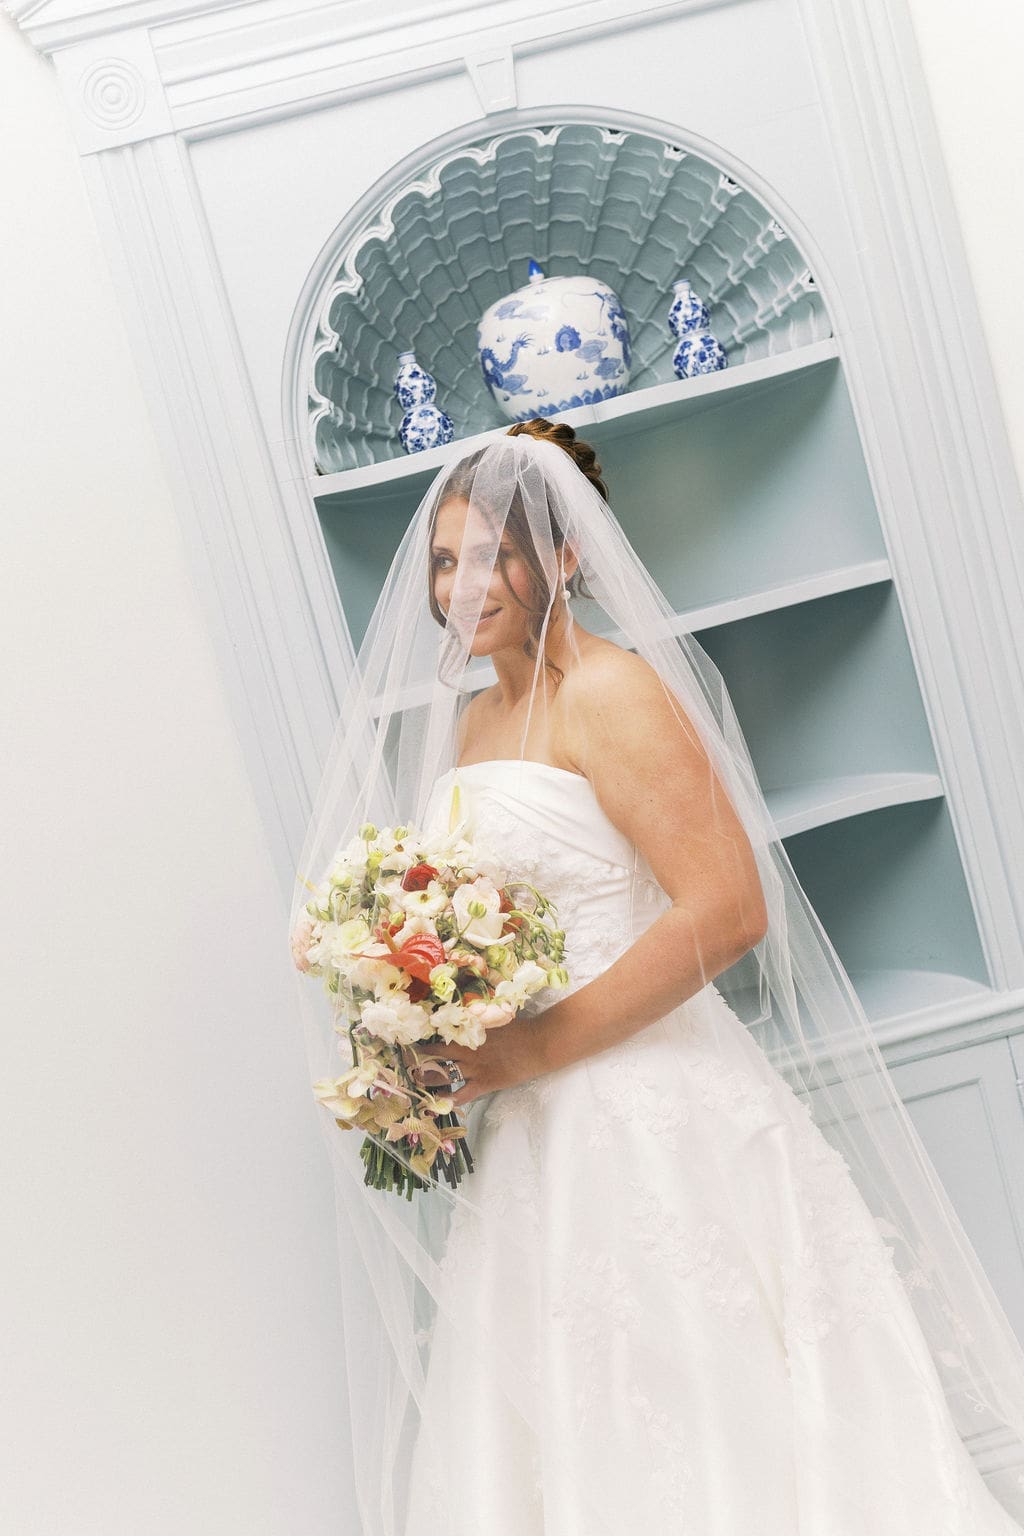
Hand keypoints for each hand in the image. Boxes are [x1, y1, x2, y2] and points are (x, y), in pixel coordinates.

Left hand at [406, 1016, 544, 1109]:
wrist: (537, 1044)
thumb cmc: (519, 1029)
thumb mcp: (494, 1020)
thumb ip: (477, 1020)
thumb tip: (462, 1015)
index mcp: (468, 1031)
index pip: (440, 1033)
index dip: (423, 1037)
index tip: (409, 1039)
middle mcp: (467, 1049)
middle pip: (435, 1054)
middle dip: (418, 1058)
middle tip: (404, 1061)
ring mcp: (474, 1067)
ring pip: (444, 1075)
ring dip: (427, 1079)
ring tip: (416, 1080)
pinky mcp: (484, 1083)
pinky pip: (462, 1094)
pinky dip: (449, 1100)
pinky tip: (438, 1103)